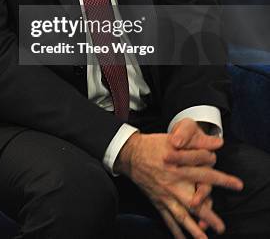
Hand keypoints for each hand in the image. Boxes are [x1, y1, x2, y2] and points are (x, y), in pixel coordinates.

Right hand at [114, 129, 242, 238]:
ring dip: (193, 229)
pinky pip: (167, 218)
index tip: (237, 185)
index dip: (222, 180)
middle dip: (209, 215)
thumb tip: (217, 144)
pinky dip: (175, 231)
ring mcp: (164, 194)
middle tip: (221, 227)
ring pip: (181, 215)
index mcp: (179, 166)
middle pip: (194, 202)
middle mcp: (172, 183)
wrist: (131, 153)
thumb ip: (197, 143)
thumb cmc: (154, 145)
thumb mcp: (174, 139)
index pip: (205, 174)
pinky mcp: (157, 201)